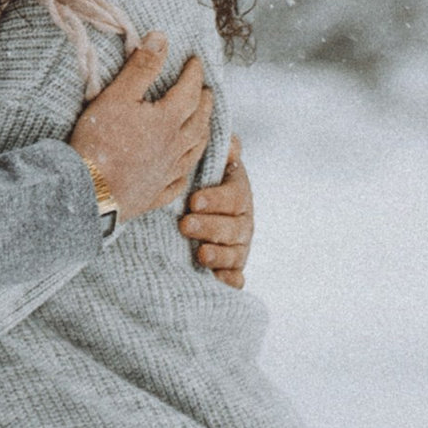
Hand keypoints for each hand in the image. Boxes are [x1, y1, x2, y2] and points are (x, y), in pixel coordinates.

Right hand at [68, 36, 211, 218]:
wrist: (91, 191)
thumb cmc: (101, 141)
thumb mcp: (118, 95)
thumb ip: (142, 67)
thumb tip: (161, 39)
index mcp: (167, 121)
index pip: (188, 91)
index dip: (193, 74)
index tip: (196, 62)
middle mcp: (175, 147)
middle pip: (198, 120)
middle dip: (204, 102)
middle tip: (206, 90)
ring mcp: (169, 172)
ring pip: (195, 149)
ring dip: (203, 131)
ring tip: (204, 122)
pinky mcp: (158, 193)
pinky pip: (181, 179)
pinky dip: (188, 168)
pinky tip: (185, 167)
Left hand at [179, 135, 251, 287]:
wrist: (188, 202)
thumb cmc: (197, 176)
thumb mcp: (206, 158)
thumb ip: (220, 147)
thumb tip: (231, 145)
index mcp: (238, 192)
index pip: (234, 197)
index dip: (216, 200)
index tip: (194, 201)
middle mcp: (242, 221)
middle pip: (234, 228)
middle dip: (211, 227)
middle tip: (186, 225)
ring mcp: (238, 246)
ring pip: (236, 254)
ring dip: (219, 255)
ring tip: (201, 254)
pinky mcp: (230, 267)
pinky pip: (236, 277)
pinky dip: (230, 281)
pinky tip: (219, 280)